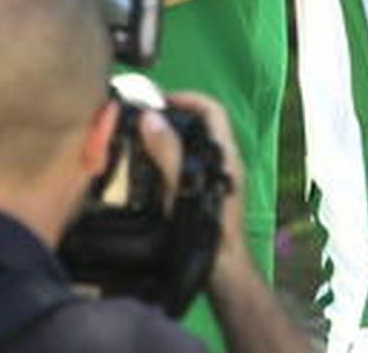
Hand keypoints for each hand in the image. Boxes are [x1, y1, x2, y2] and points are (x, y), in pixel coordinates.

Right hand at [155, 91, 245, 258]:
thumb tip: (151, 118)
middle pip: (202, 125)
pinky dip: (171, 158)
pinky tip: (151, 169)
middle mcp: (224, 161)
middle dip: (174, 117)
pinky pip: (189, 165)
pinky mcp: (208, 193)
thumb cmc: (204, 226)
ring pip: (194, 146)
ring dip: (171, 138)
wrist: (219, 267)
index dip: (188, 99)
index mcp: (225, 153)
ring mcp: (218, 177)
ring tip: (143, 141)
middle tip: (145, 121)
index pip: (212, 110)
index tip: (160, 102)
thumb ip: (168, 150)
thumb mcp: (181, 185)